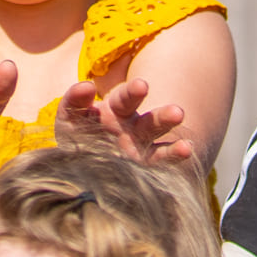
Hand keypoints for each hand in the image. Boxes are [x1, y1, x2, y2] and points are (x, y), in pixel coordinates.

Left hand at [58, 76, 195, 165]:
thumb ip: (75, 101)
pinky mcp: (142, 170)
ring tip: (186, 140)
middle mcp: (134, 129)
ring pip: (160, 146)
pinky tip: (186, 151)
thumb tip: (86, 86)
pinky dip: (173, 157)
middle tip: (177, 113)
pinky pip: (160, 163)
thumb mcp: (70, 118)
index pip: (126, 99)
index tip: (142, 86)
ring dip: (172, 143)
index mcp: (117, 111)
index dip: (133, 93)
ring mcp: (141, 150)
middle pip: (151, 121)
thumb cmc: (77, 136)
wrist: (75, 169)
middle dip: (163, 117)